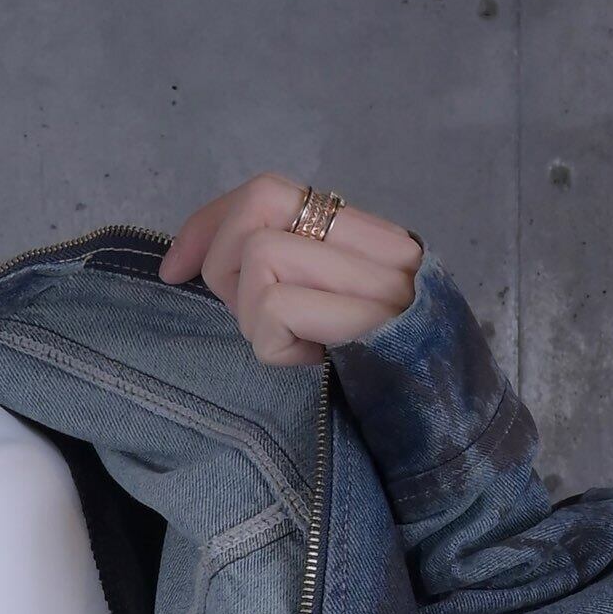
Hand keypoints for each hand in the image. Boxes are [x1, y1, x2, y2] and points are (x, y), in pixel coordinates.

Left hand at [159, 176, 424, 368]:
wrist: (437, 422)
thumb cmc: (365, 375)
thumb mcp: (321, 313)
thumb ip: (284, 270)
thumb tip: (191, 260)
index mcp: (367, 240)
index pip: (271, 191)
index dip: (209, 223)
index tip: (175, 269)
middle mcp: (379, 248)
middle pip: (260, 202)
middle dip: (223, 260)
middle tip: (248, 313)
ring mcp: (379, 280)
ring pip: (261, 254)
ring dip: (252, 313)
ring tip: (290, 341)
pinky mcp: (372, 319)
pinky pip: (274, 306)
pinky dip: (274, 346)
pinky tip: (309, 362)